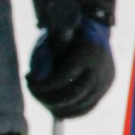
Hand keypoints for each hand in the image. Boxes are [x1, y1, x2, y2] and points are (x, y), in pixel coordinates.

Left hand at [26, 0, 114, 119]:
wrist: (93, 30)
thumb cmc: (69, 28)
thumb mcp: (60, 24)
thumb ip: (53, 28)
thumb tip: (41, 24)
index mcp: (91, 50)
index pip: (66, 75)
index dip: (44, 83)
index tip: (28, 78)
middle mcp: (102, 68)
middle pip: (73, 94)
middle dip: (47, 96)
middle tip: (31, 88)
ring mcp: (106, 81)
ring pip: (78, 105)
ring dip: (53, 104)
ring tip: (38, 92)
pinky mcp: (104, 90)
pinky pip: (85, 109)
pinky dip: (66, 110)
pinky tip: (50, 102)